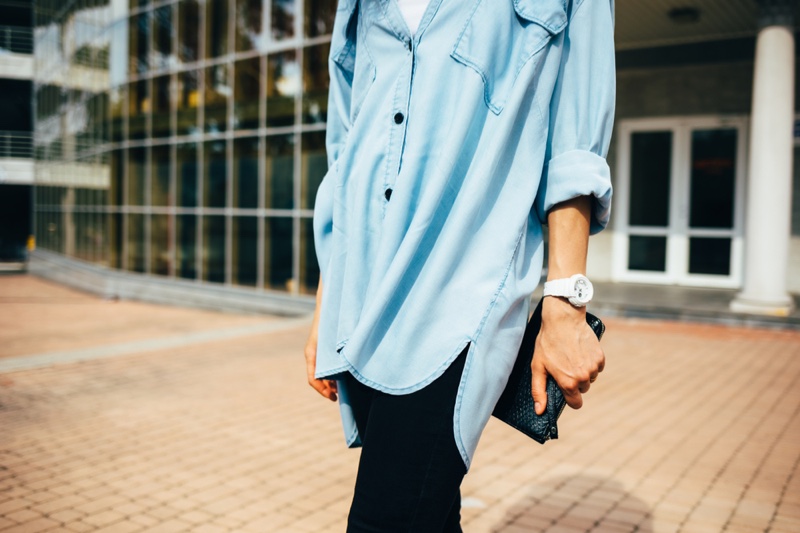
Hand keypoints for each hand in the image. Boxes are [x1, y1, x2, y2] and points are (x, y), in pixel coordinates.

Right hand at [305, 279, 337, 401]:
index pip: (313, 379)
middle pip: (317, 378)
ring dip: (330, 381)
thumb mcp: (335, 340)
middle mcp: (312, 353)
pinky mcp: (322, 347)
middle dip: (328, 388)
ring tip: (342, 388)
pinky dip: (331, 373)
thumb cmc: (333, 319)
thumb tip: (346, 375)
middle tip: (339, 395)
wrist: (329, 302)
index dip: (323, 391)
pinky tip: (343, 375)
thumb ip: (340, 356)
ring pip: (321, 372)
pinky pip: (324, 364)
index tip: (334, 398)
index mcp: (312, 353)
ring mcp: (316, 350)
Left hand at [530, 296, 604, 414]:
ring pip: (590, 378)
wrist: (563, 320)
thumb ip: (538, 391)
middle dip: (574, 381)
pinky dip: (590, 362)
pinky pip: (597, 367)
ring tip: (571, 356)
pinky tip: (580, 352)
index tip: (564, 388)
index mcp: (568, 383)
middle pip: (582, 389)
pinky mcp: (600, 357)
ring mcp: (593, 367)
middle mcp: (584, 378)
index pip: (576, 404)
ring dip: (583, 371)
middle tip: (564, 365)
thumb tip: (540, 411)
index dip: (570, 398)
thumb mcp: (538, 367)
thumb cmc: (547, 342)